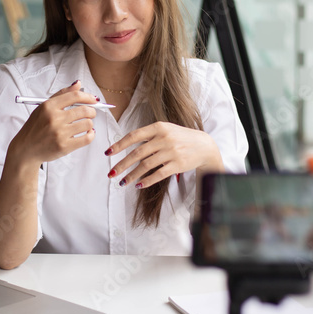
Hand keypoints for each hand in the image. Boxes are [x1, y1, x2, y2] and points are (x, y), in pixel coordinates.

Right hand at [9, 81, 99, 166]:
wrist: (26, 149)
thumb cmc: (35, 128)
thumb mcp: (43, 107)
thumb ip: (61, 95)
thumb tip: (78, 84)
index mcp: (48, 107)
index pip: (74, 96)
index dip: (87, 97)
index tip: (93, 99)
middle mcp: (54, 119)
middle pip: (84, 110)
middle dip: (92, 111)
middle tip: (91, 113)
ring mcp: (60, 133)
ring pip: (87, 124)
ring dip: (90, 123)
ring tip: (85, 124)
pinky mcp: (64, 146)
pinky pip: (87, 138)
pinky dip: (91, 135)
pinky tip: (87, 133)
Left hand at [106, 122, 222, 188]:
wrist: (204, 145)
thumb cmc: (180, 137)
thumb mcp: (166, 130)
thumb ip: (148, 136)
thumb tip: (126, 146)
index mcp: (158, 127)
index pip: (134, 136)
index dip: (119, 145)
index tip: (108, 153)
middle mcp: (164, 138)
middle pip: (137, 153)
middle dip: (122, 164)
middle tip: (111, 173)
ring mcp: (171, 152)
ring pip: (145, 165)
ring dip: (132, 175)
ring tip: (122, 182)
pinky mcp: (177, 164)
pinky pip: (158, 174)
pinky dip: (146, 181)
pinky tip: (138, 185)